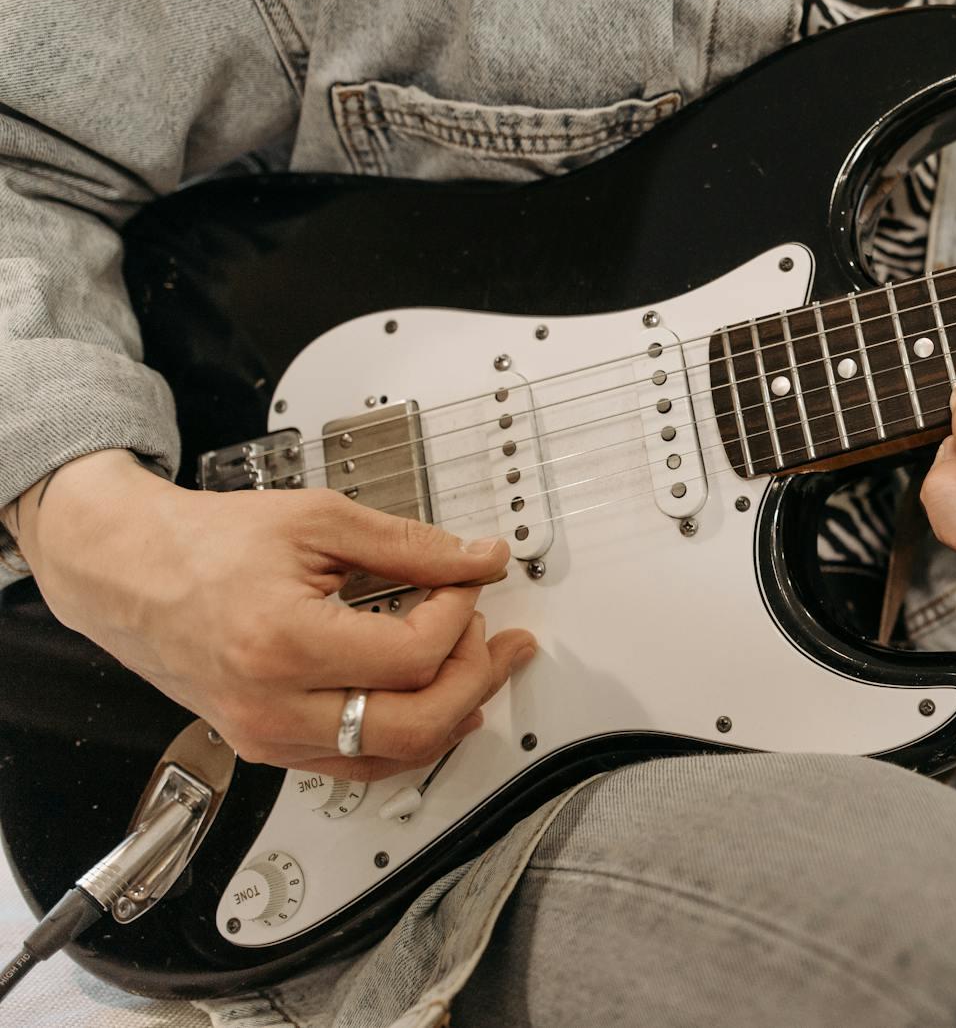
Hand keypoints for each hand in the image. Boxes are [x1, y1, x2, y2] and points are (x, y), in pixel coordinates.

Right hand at [15, 450, 534, 780]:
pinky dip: (409, 734)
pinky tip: (438, 700)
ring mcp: (269, 738)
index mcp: (285, 645)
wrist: (128, 571)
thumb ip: (410, 546)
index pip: (414, 656)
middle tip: (498, 636)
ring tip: (482, 663)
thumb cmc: (206, 544)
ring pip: (393, 757)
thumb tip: (479, 560)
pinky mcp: (269, 746)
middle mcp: (274, 708)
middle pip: (415, 725)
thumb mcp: (317, 522)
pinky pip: (358, 762)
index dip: (460, 614)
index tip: (468, 580)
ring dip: (453, 712)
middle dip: (475, 677)